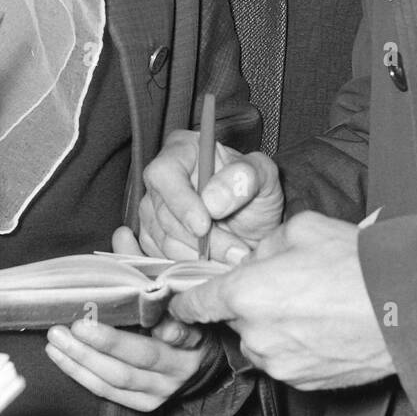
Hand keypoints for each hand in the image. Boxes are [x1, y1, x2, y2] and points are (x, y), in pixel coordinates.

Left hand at [45, 221, 210, 409]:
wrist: (200, 363)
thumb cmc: (182, 317)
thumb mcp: (174, 290)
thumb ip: (147, 266)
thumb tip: (121, 235)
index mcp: (197, 334)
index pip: (186, 332)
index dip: (172, 330)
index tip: (157, 324)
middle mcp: (182, 366)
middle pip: (142, 357)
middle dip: (107, 342)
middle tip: (77, 325)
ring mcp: (164, 389)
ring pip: (119, 378)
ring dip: (84, 359)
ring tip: (57, 339)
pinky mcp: (147, 404)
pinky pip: (109, 392)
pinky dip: (81, 375)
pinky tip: (61, 356)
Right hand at [139, 129, 283, 261]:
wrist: (256, 226)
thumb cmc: (256, 193)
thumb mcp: (264, 176)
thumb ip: (244, 177)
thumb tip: (212, 200)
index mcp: (182, 150)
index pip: (164, 174)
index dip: (181, 201)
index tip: (205, 225)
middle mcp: (161, 179)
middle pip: (163, 213)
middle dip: (200, 239)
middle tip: (237, 251)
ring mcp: (153, 210)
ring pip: (163, 240)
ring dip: (199, 256)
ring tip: (233, 257)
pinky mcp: (152, 238)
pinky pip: (161, 258)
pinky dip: (189, 266)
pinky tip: (213, 263)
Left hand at [169, 212, 393, 390]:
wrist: (406, 307)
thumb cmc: (359, 265)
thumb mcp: (303, 229)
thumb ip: (266, 244)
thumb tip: (256, 259)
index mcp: (246, 293)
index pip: (196, 304)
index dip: (185, 302)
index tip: (181, 304)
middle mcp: (256, 334)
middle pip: (236, 320)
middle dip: (253, 303)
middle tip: (290, 286)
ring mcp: (280, 364)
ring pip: (262, 342)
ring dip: (276, 326)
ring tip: (317, 305)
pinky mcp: (305, 384)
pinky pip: (287, 362)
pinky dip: (299, 347)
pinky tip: (327, 327)